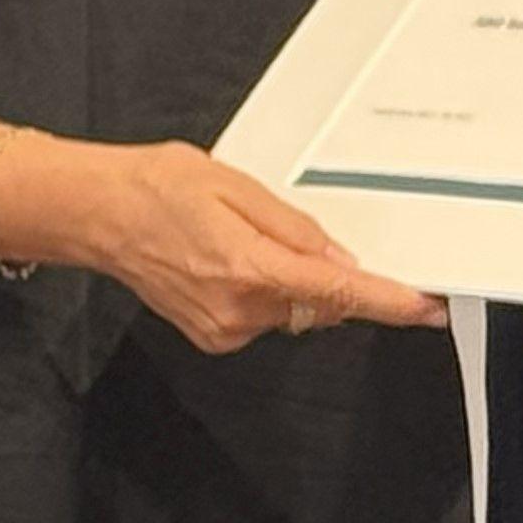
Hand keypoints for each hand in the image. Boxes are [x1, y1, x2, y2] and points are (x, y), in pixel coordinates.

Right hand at [89, 142, 445, 353]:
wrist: (97, 214)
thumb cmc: (156, 188)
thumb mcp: (236, 185)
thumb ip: (295, 229)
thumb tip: (341, 258)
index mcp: (249, 267)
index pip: (339, 291)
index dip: (389, 302)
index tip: (425, 308)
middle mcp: (239, 308)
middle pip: (320, 302)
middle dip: (327, 273)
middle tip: (285, 231)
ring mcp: (225, 329)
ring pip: (294, 310)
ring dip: (290, 281)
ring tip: (241, 238)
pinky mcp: (214, 337)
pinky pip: (265, 317)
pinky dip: (265, 292)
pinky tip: (228, 261)